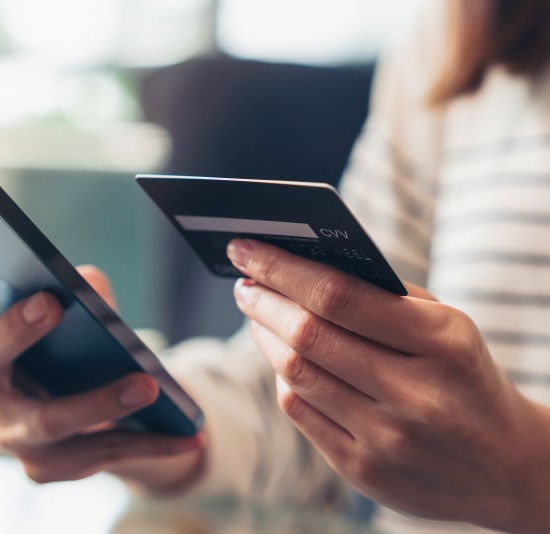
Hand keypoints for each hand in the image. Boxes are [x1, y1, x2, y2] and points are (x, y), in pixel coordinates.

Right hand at [0, 210, 204, 492]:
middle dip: (12, 331)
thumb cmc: (78, 352)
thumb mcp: (80, 315)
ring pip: (50, 419)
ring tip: (146, 384)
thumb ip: (80, 292)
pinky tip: (188, 432)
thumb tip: (87, 284)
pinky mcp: (48, 469)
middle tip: (51, 303)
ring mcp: (13, 435)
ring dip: (99, 400)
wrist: (105, 421)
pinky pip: (98, 453)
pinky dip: (147, 442)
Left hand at [227, 238, 549, 531]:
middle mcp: (414, 394)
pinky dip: (284, 378)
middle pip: (308, 335)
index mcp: (441, 342)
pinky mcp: (363, 469)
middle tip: (244, 282)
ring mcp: (387, 438)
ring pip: (296, 374)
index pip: (339, 295)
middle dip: (263, 300)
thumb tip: (299, 266)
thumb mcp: (446, 327)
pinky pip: (300, 411)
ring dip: (264, 336)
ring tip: (256, 313)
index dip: (282, 268)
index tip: (247, 248)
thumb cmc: (463, 377)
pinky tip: (283, 360)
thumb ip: (382, 297)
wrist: (505, 465)